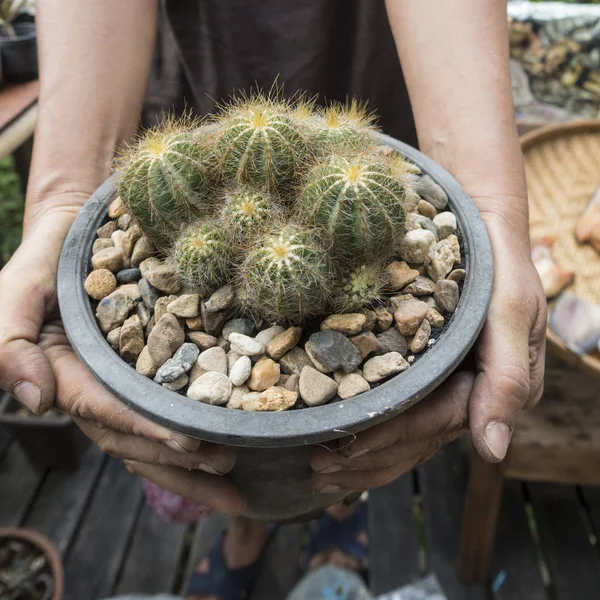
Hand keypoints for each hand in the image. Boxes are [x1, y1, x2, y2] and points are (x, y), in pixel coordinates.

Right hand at [0, 206, 244, 515]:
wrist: (77, 232)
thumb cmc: (48, 257)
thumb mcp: (18, 291)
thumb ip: (11, 343)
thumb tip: (37, 402)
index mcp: (65, 374)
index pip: (105, 411)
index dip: (145, 428)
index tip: (189, 443)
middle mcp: (96, 388)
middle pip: (134, 437)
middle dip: (176, 462)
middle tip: (226, 473)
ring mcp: (123, 382)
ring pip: (154, 431)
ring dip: (191, 460)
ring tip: (234, 476)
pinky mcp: (148, 367)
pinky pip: (170, 402)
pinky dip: (194, 426)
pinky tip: (227, 437)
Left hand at [310, 199, 546, 490]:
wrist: (479, 213)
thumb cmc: (498, 258)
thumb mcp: (511, 309)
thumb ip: (508, 377)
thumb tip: (493, 452)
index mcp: (495, 386)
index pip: (435, 423)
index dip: (389, 439)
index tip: (342, 449)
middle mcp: (469, 390)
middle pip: (416, 438)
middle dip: (367, 460)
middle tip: (317, 470)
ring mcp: (444, 379)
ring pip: (402, 429)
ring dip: (360, 453)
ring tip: (317, 466)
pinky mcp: (423, 363)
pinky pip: (393, 401)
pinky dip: (363, 420)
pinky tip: (331, 433)